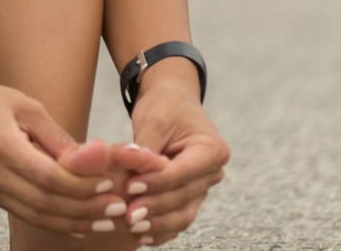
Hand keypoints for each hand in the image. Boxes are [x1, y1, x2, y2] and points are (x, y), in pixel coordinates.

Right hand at [0, 66, 131, 235]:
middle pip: (46, 203)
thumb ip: (56, 137)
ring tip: (107, 220)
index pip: (48, 177)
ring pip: (37, 216)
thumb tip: (92, 158)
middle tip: (119, 208)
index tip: (111, 183)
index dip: (82, 185)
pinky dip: (55, 222)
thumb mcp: (24, 105)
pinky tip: (79, 224)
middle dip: (86, 209)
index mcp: (0, 147)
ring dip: (75, 221)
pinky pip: (26, 214)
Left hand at [115, 89, 229, 245]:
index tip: (130, 187)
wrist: (171, 104)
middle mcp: (212, 173)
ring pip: (183, 214)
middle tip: (127, 214)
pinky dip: (160, 229)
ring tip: (132, 227)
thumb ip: (144, 148)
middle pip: (183, 196)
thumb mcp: (154, 120)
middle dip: (154, 206)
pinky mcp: (189, 199)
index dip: (156, 182)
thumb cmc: (164, 107)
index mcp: (213, 150)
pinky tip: (141, 235)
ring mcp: (202, 189)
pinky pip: (177, 219)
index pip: (183, 173)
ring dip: (158, 223)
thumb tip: (128, 165)